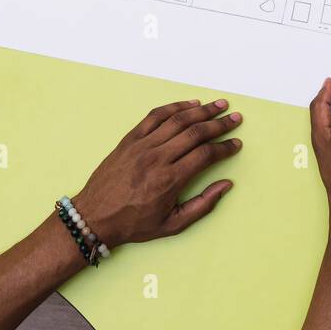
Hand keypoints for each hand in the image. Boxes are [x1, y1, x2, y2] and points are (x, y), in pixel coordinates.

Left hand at [72, 99, 242, 247]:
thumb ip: (203, 205)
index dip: (225, 147)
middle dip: (219, 123)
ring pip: (177, 120)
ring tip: (219, 105)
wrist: (94, 216)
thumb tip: (226, 185)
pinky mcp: (130, 139)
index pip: (205, 155)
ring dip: (202, 110)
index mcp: (169, 180)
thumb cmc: (133, 223)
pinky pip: (155, 116)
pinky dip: (174, 107)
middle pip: (195, 132)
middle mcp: (157, 158)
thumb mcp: (172, 225)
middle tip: (235, 118)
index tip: (236, 144)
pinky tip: (190, 104)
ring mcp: (142, 146)